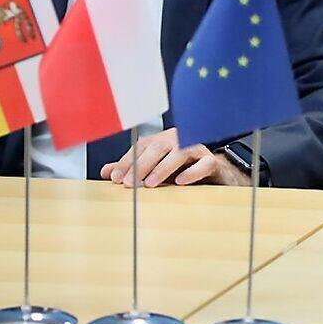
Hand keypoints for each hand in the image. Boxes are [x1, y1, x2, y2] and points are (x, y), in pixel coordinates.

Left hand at [99, 128, 248, 187]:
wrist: (217, 174)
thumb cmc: (182, 169)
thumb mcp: (155, 169)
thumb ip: (133, 169)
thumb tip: (106, 171)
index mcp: (163, 140)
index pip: (142, 146)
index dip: (127, 161)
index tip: (114, 177)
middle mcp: (179, 140)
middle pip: (159, 147)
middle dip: (141, 165)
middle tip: (128, 183)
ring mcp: (197, 150)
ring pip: (180, 152)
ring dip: (163, 168)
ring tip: (150, 183)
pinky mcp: (212, 162)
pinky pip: (204, 164)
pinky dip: (192, 172)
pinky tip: (180, 181)